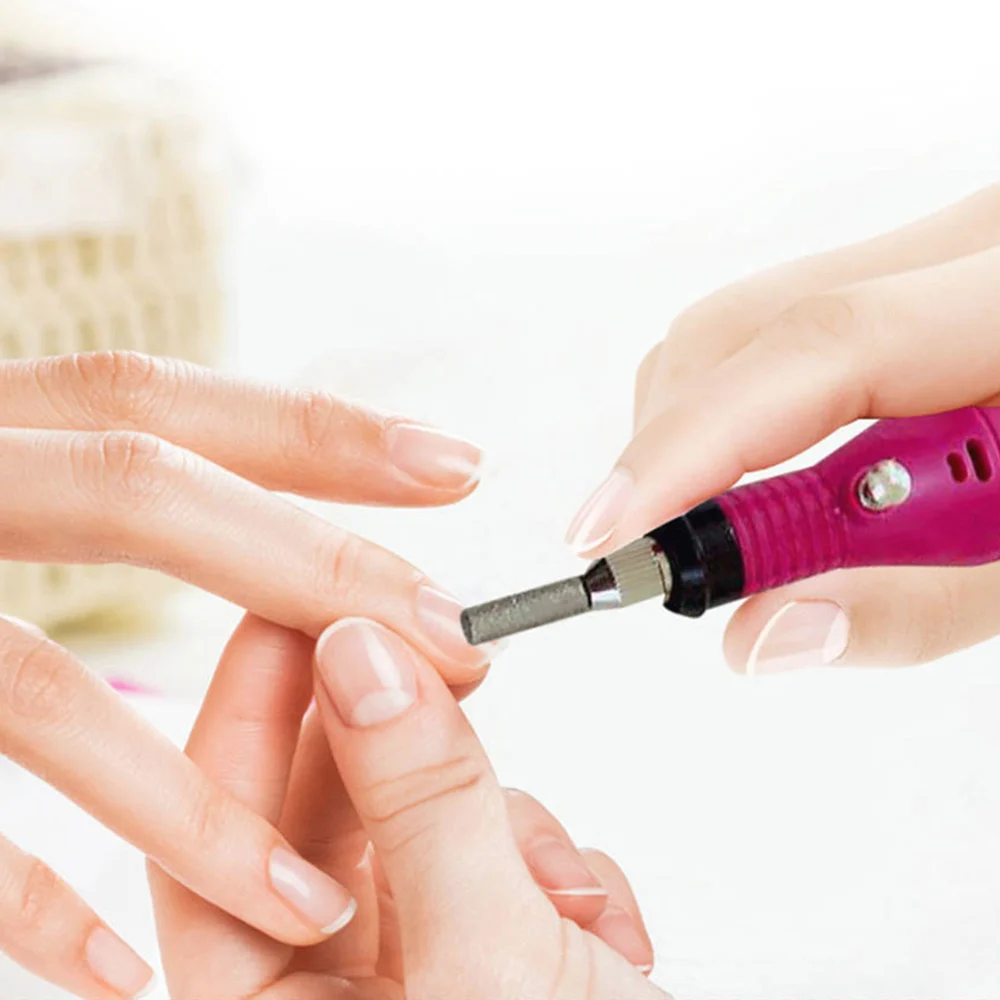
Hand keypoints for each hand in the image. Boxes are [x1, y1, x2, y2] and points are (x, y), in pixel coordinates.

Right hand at [0, 351, 498, 996]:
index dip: (317, 427)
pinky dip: (25, 905)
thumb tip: (302, 545)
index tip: (458, 466)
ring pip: (35, 692)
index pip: (169, 400)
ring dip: (191, 807)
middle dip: (314, 572)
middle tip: (461, 646)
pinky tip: (120, 972)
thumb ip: (119, 496)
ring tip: (319, 900)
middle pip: (140, 494)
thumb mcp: (6, 492)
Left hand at [150, 614, 663, 999]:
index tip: (302, 605)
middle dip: (405, 744)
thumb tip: (358, 652)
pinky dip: (561, 872)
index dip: (247, 710)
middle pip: (334, 817)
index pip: (216, 838)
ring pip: (431, 825)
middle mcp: (333, 996)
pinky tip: (608, 936)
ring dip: (512, 832)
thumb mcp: (494, 966)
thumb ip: (422, 803)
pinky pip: (503, 859)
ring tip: (577, 904)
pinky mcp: (498, 953)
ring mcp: (420, 971)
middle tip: (445, 647)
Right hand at [563, 184, 999, 672]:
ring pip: (736, 328)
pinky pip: (772, 334)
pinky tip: (802, 479)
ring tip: (765, 535)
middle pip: (738, 326)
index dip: (693, 449)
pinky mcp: (904, 272)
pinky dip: (747, 421)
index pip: (816, 347)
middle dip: (675, 455)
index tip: (608, 536)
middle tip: (690, 566)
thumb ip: (919, 603)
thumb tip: (759, 637)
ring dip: (705, 443)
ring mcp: (929, 247)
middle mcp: (963, 242)